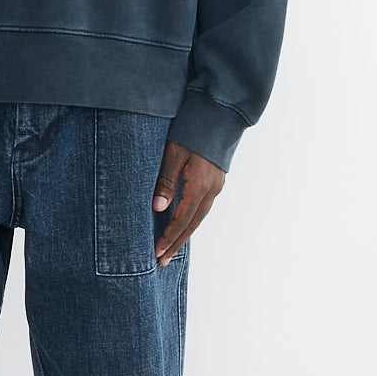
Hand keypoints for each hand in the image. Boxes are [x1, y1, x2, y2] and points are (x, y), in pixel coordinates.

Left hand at [153, 141, 223, 263]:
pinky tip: (183, 224)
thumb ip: (166, 181)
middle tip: (163, 261)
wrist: (219, 113)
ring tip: (171, 248)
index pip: (182, 220)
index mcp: (200, 185)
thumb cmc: (193, 129)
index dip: (169, 237)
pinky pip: (203, 207)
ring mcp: (216, 185)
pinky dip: (191, 220)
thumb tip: (158, 208)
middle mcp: (212, 190)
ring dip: (184, 233)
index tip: (157, 252)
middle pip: (192, 224)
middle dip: (177, 243)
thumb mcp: (173, 153)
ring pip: (199, 216)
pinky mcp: (216, 180)